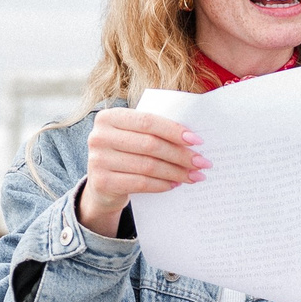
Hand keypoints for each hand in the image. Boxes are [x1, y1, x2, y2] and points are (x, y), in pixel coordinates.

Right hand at [78, 109, 205, 236]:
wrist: (101, 184)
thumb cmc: (125, 153)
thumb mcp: (133, 136)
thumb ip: (153, 131)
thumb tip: (192, 140)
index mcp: (109, 117)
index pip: (148, 121)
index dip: (174, 131)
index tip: (197, 141)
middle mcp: (99, 136)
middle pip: (150, 144)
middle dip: (180, 155)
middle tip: (202, 162)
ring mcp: (98, 160)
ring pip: (148, 166)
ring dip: (176, 172)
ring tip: (194, 175)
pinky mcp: (102, 182)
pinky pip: (140, 183)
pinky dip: (162, 184)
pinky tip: (175, 184)